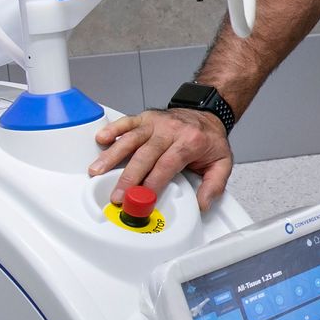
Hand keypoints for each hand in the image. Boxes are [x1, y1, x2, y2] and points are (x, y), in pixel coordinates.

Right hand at [91, 108, 233, 210]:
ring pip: (131, 139)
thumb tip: (202, 204)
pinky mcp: (145, 117)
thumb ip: (214, 185)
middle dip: (129, 178)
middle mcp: (171, 130)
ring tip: (96, 172)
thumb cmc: (209, 140)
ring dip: (112, 156)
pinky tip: (101, 140)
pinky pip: (126, 121)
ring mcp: (156, 123)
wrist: (207, 114)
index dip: (153, 183)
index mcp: (190, 142)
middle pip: (145, 155)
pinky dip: (112, 129)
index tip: (142, 200)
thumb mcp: (222, 163)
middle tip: (117, 196)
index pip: (167, 165)